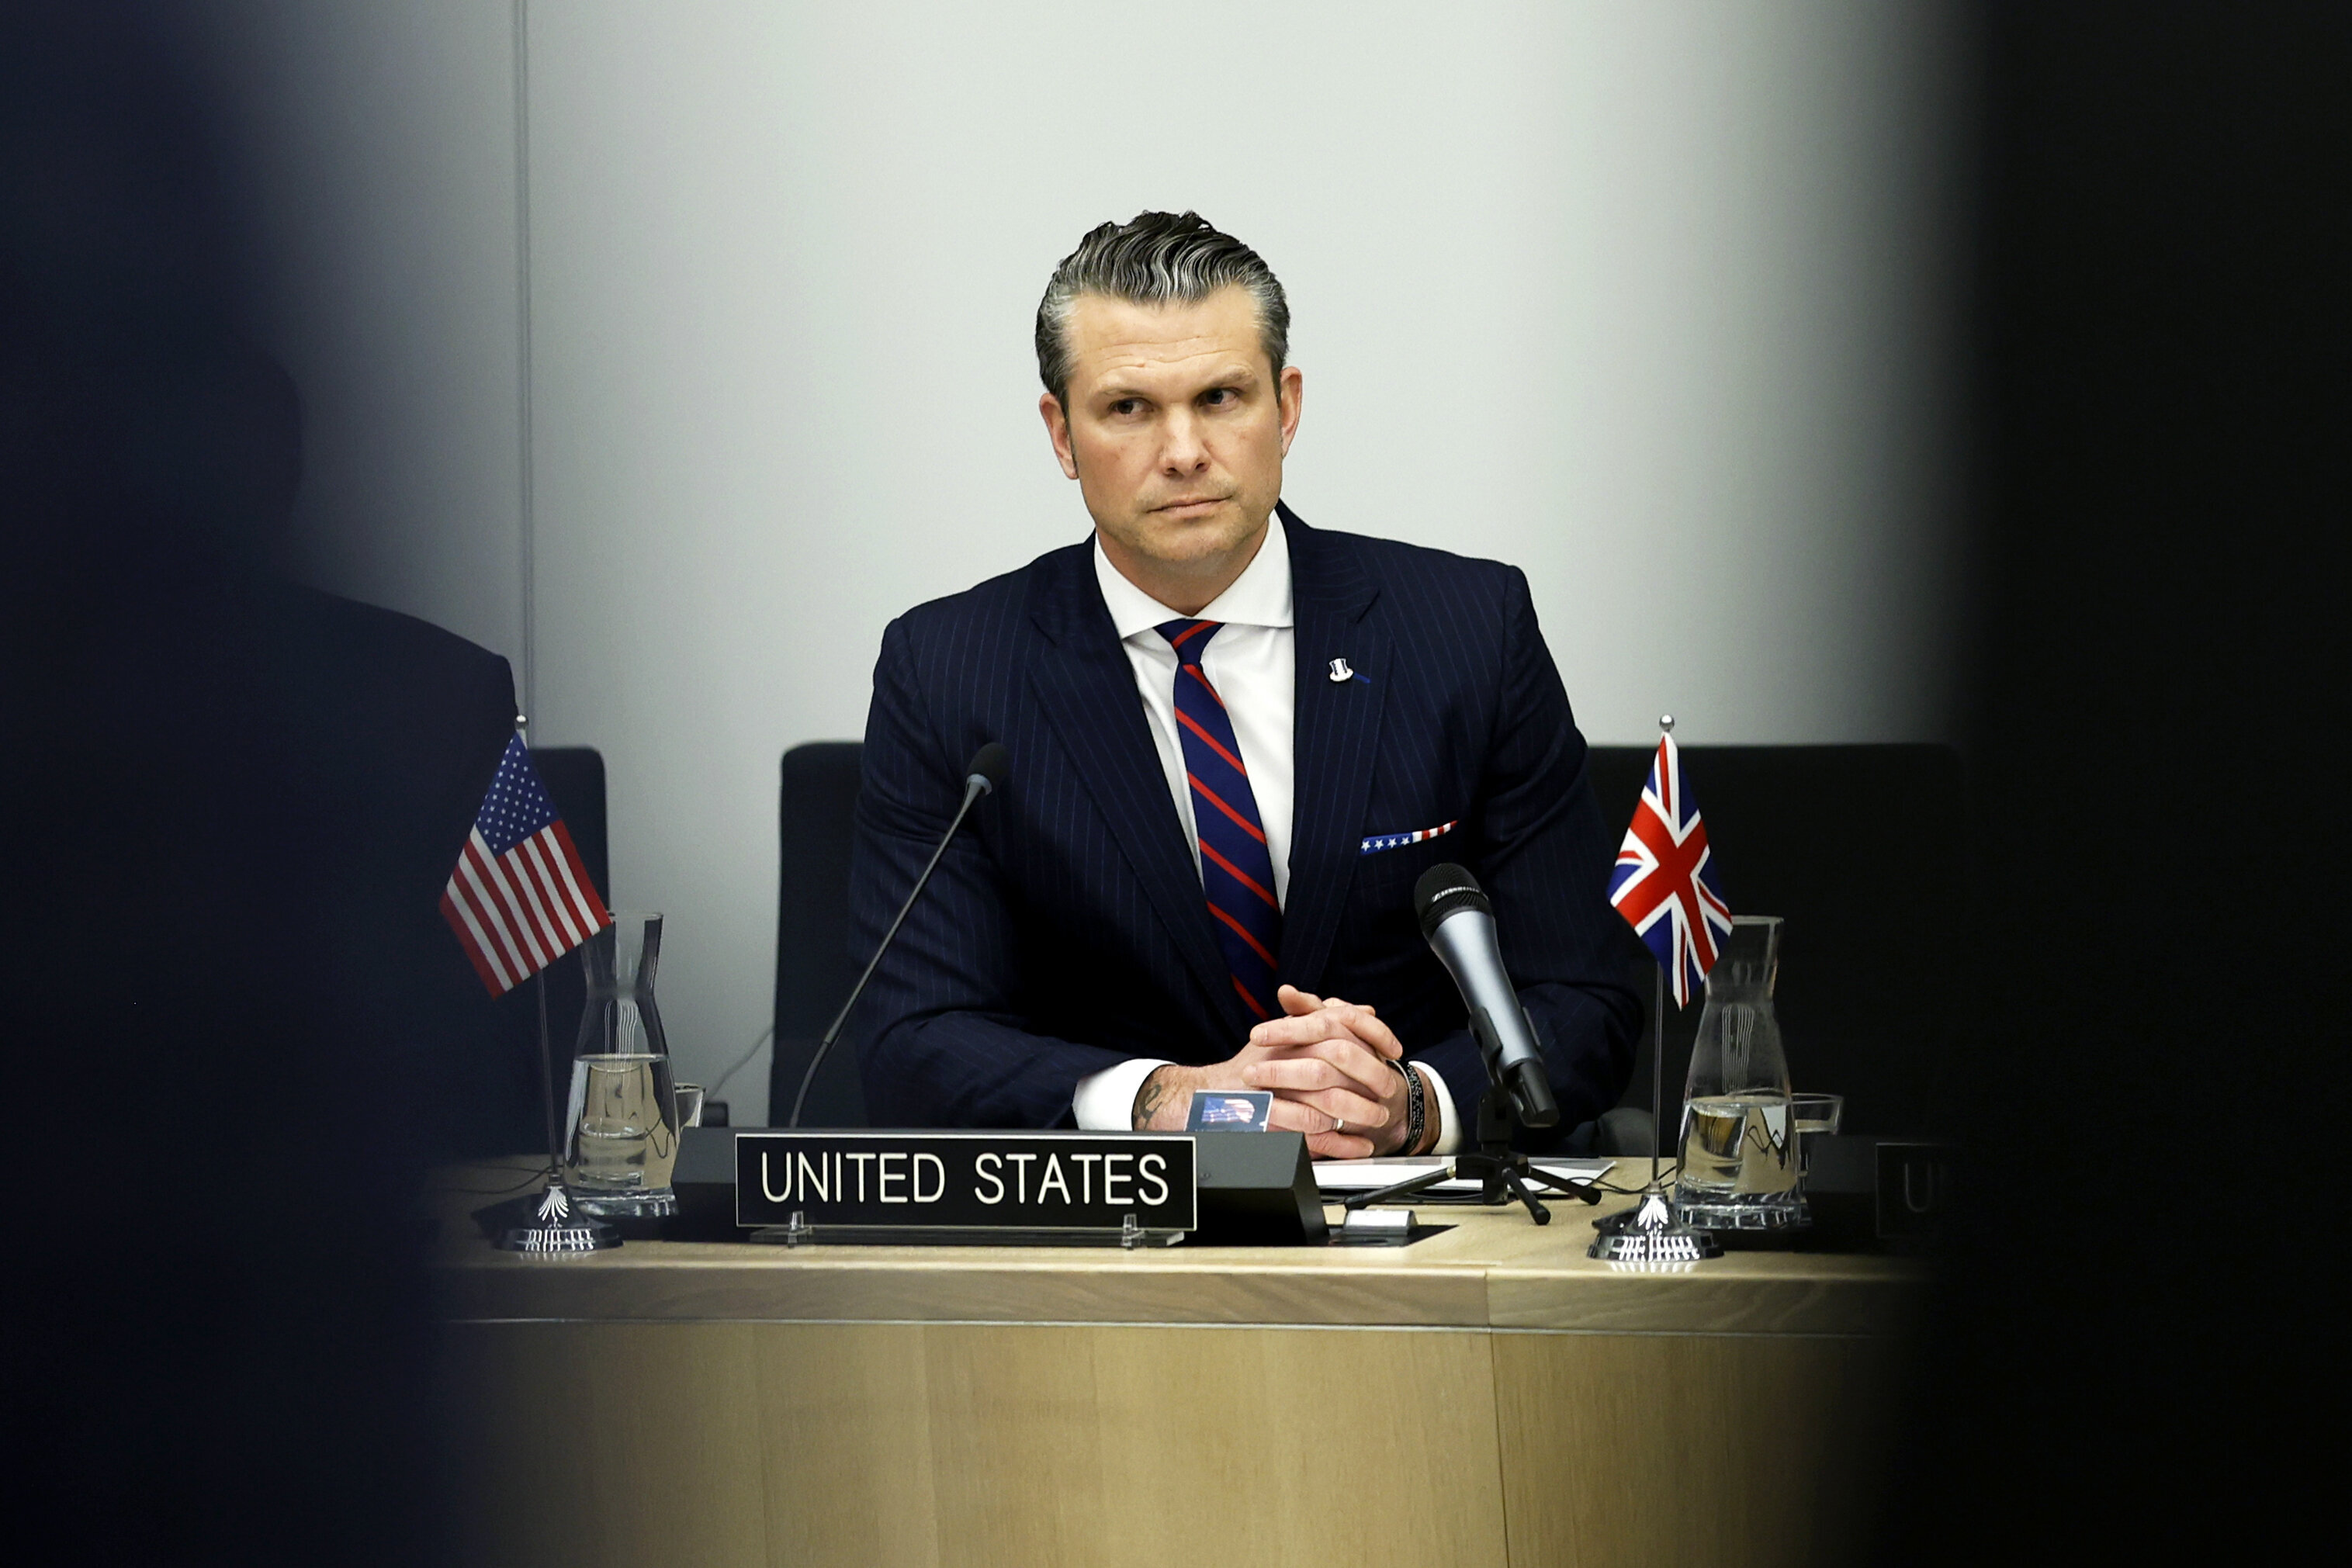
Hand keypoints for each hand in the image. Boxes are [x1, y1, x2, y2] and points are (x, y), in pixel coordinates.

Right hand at [1133, 985, 1427, 1158]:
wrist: (1209, 1097)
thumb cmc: (1253, 1067)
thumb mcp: (1288, 1034)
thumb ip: (1324, 1020)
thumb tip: (1365, 1011)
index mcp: (1290, 1035)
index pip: (1337, 1026)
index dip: (1371, 1037)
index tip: (1392, 1051)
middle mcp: (1282, 1058)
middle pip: (1334, 1066)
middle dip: (1367, 1081)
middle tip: (1387, 1093)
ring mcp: (1276, 1091)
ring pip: (1326, 1103)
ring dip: (1356, 1115)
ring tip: (1375, 1123)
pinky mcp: (1272, 1123)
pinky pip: (1313, 1136)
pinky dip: (1341, 1144)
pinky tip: (1358, 1146)